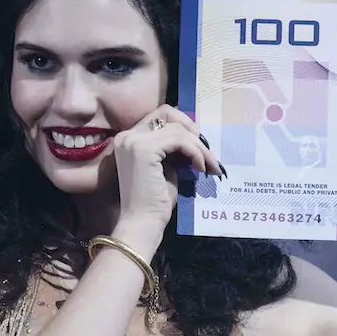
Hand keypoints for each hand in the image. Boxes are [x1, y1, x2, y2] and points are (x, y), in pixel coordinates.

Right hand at [112, 105, 221, 246]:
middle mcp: (127, 136)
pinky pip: (179, 140)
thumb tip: (194, 138)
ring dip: (199, 146)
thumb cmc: (154, 202)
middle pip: (166, 112)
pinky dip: (195, 152)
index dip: (182, 125)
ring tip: (209, 166)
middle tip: (206, 151)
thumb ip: (173, 149)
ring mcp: (133, 141)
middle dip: (191, 128)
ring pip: (177, 128)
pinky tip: (201, 168)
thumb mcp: (166, 167)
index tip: (197, 145)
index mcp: (129, 139)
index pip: (159, 117)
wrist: (142, 223)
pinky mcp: (143, 149)